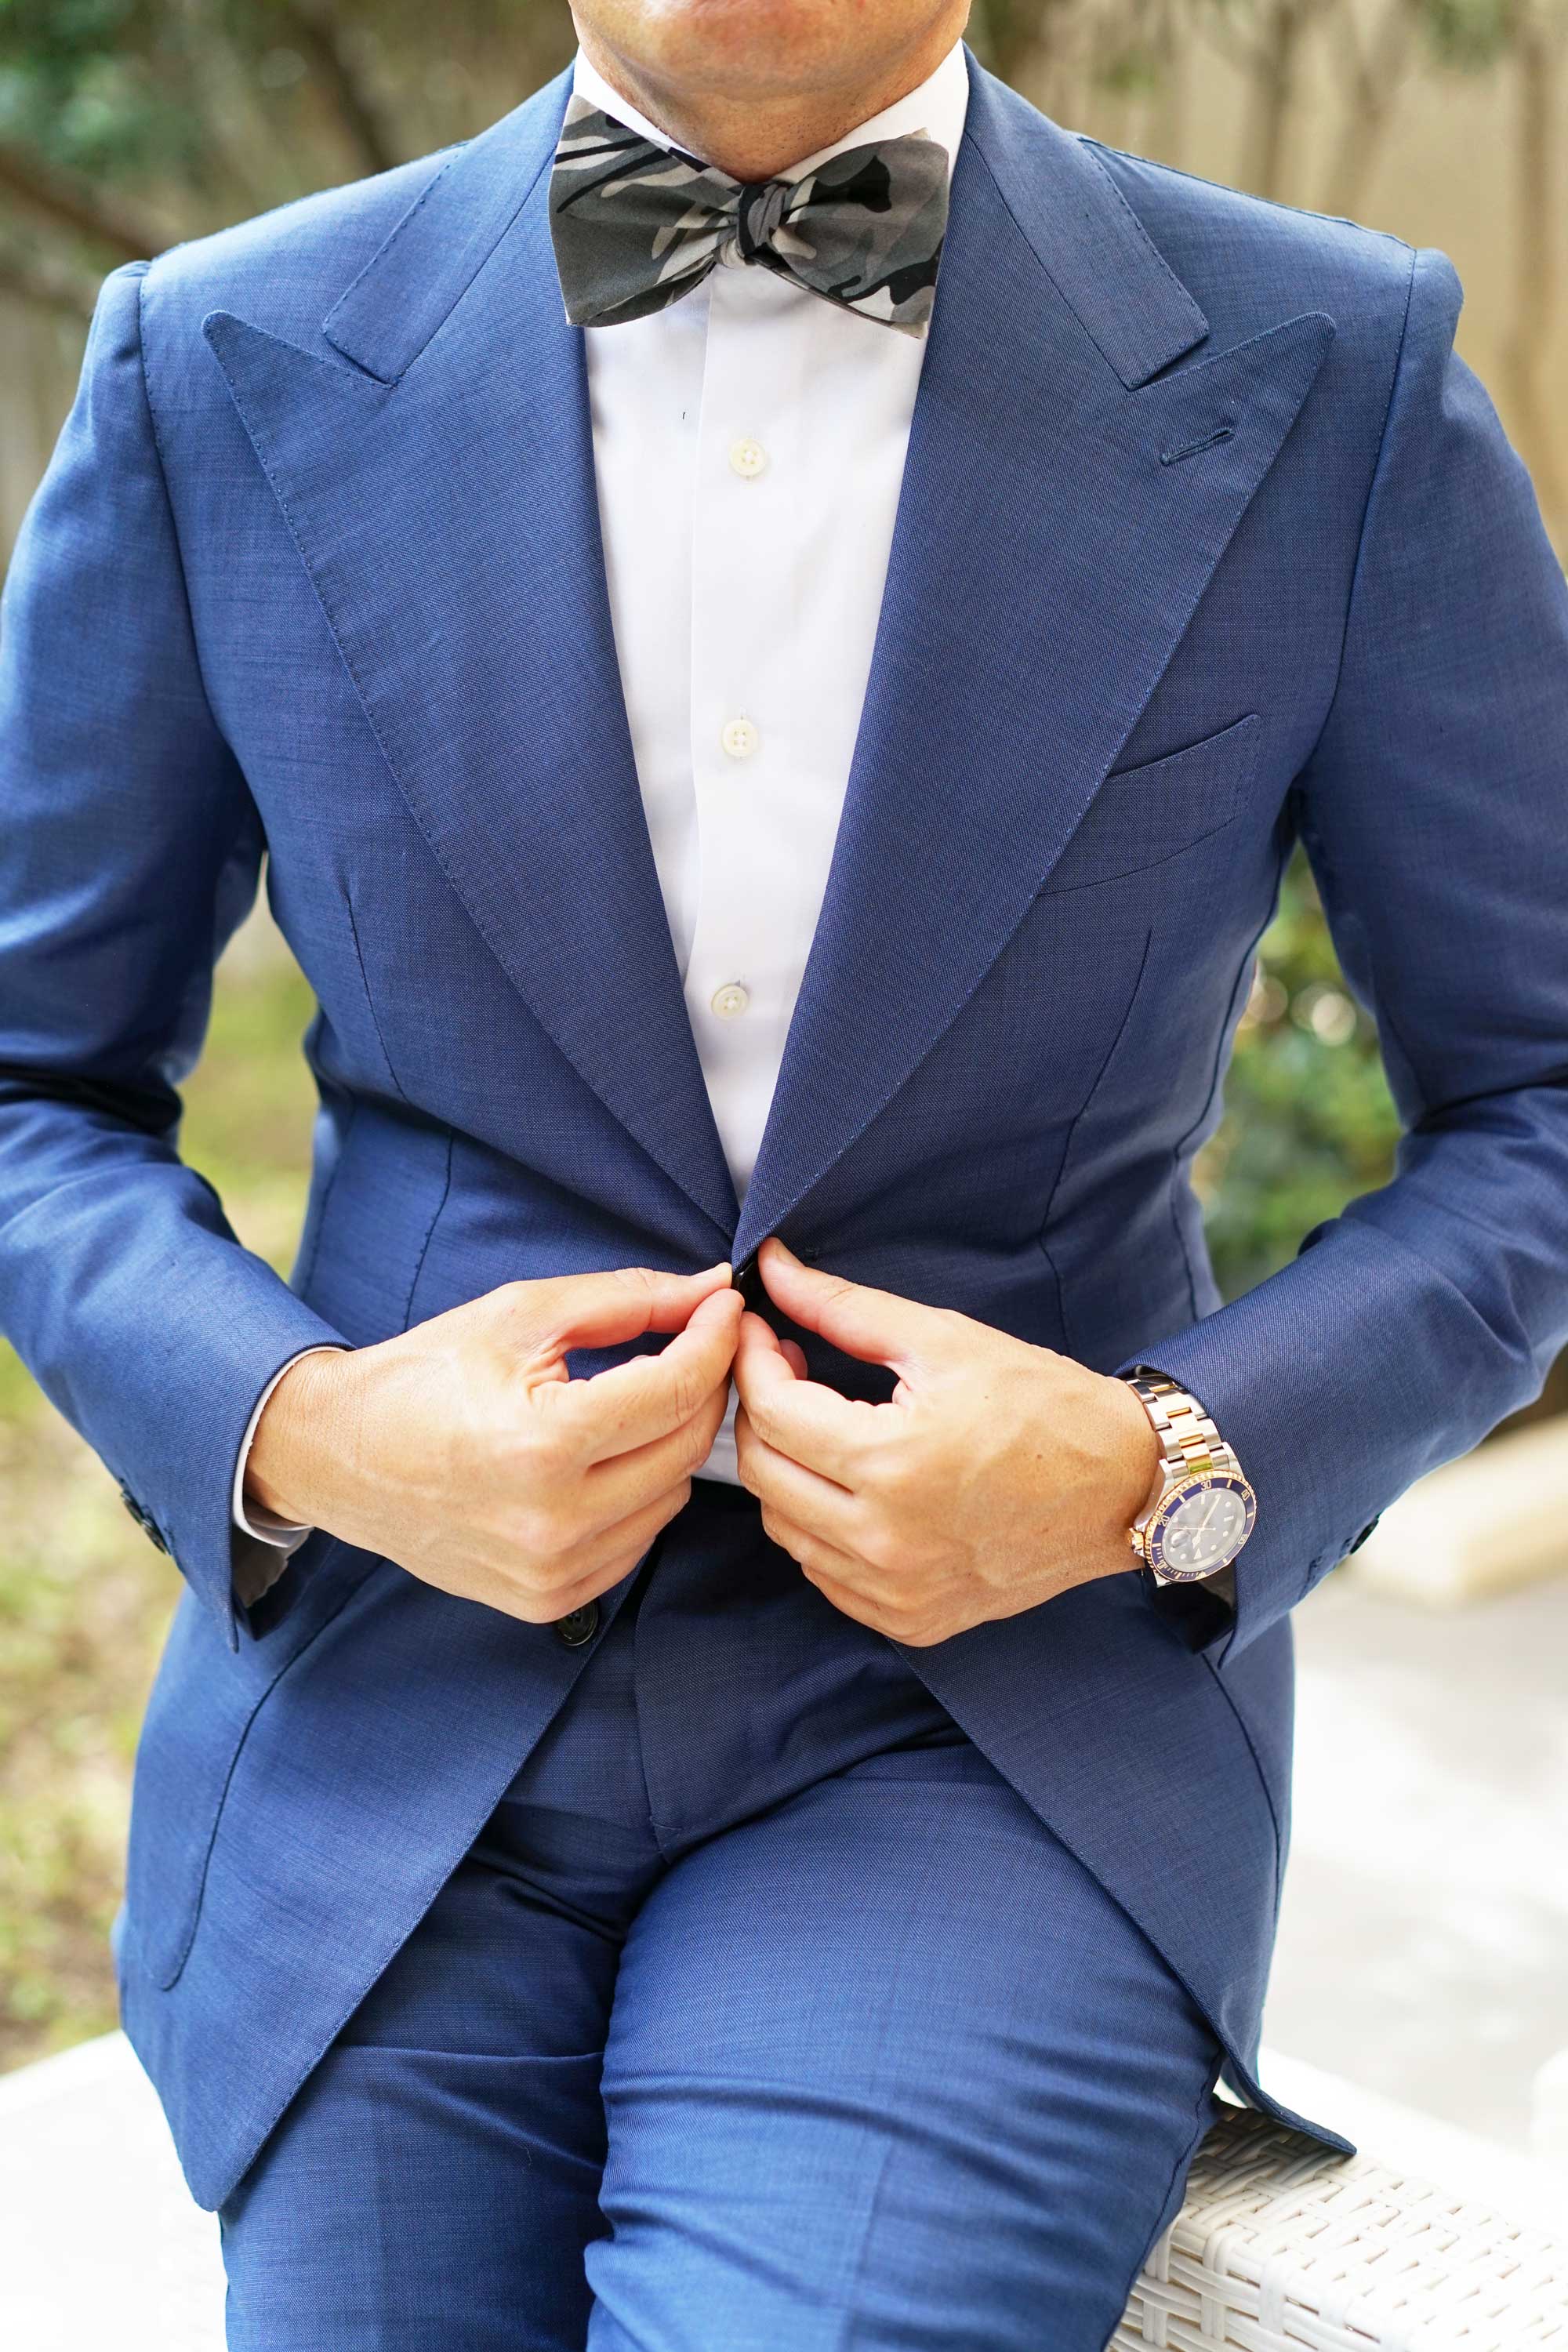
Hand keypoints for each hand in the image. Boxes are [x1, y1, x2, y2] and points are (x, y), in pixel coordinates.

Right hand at [246, 1263, 740, 1622]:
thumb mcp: (521, 1316)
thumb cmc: (424, 1375)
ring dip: (673, 1441)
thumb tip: (707, 1290)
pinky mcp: (549, 1600)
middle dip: (703, 1385)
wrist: (339, 1456)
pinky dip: (641, 1492)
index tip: (723, 1305)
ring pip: (673, 1496)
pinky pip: (639, 1540)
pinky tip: (609, 1455)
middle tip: (697, 1340)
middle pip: (687, 1447)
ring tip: (643, 1397)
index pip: (675, 1390)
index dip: (714, 1338)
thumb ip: (626, 1300)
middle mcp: (553, 1522)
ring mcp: (552, 1572)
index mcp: (543, 1446)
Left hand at [732, 1240, 1161, 1645]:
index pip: (772, 1412)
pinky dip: (820, 1525)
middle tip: (789, 1369)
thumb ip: (845, 1308)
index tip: (762, 1330)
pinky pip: (825, 1573)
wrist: (1124, 1486)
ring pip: (784, 1528)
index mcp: (893, 1466)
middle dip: (760, 1411)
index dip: (753, 1361)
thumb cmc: (1044, 1404)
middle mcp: (886, 1542)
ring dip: (786, 1469)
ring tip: (823, 1424)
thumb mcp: (945, 1340)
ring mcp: (897, 1592)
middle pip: (762, 1474)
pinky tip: (851, 1484)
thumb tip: (772, 1268)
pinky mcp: (911, 1620)